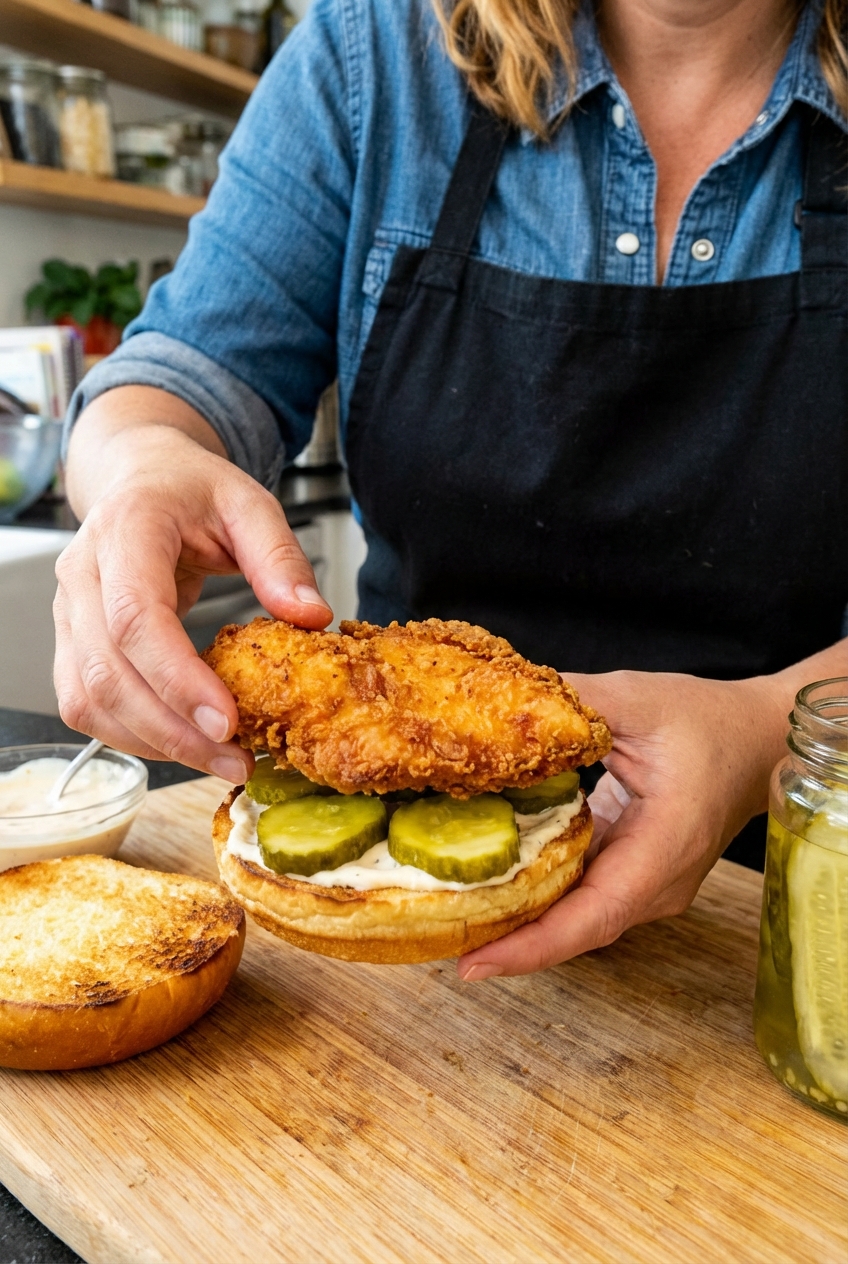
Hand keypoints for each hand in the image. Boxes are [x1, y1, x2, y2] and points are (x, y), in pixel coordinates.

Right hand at [54, 418, 331, 779]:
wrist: (139, 476)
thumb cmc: (191, 489)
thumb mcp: (249, 502)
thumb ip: (280, 557)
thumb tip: (311, 616)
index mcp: (126, 529)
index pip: (136, 617)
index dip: (178, 678)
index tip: (228, 721)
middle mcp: (82, 573)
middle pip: (109, 671)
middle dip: (173, 729)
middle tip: (236, 759)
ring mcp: (67, 611)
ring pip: (90, 698)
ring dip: (152, 742)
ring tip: (219, 760)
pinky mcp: (71, 641)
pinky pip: (85, 703)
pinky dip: (131, 734)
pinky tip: (183, 744)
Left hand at [457, 667, 789, 979]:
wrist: (757, 740)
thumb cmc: (707, 720)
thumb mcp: (637, 699)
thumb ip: (570, 702)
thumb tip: (498, 703)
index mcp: (664, 847)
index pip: (595, 916)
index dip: (534, 945)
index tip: (475, 963)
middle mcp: (657, 883)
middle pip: (576, 929)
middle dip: (508, 942)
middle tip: (434, 940)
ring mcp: (647, 885)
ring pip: (576, 918)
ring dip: (518, 923)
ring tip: (447, 921)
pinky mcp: (633, 873)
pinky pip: (580, 895)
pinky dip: (536, 895)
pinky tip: (487, 884)